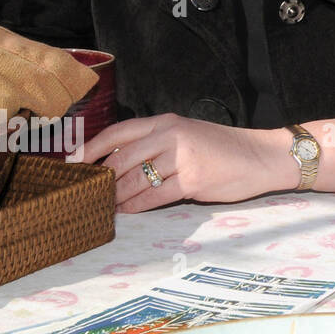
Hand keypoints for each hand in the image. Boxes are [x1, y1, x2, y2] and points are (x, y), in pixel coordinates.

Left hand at [77, 114, 294, 211]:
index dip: (91, 148)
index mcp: (167, 121)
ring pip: (134, 181)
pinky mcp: (192, 180)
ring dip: (117, 198)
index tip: (72, 164)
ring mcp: (182, 157)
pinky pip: (154, 197)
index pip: (118, 132)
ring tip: (107, 207)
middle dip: (102, 181)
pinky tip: (130, 212)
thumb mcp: (188, 134)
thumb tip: (117, 163)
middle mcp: (172, 135)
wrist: (261, 157)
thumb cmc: (223, 148)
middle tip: (89, 195)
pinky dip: (137, 207)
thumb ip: (157, 143)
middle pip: (121, 160)